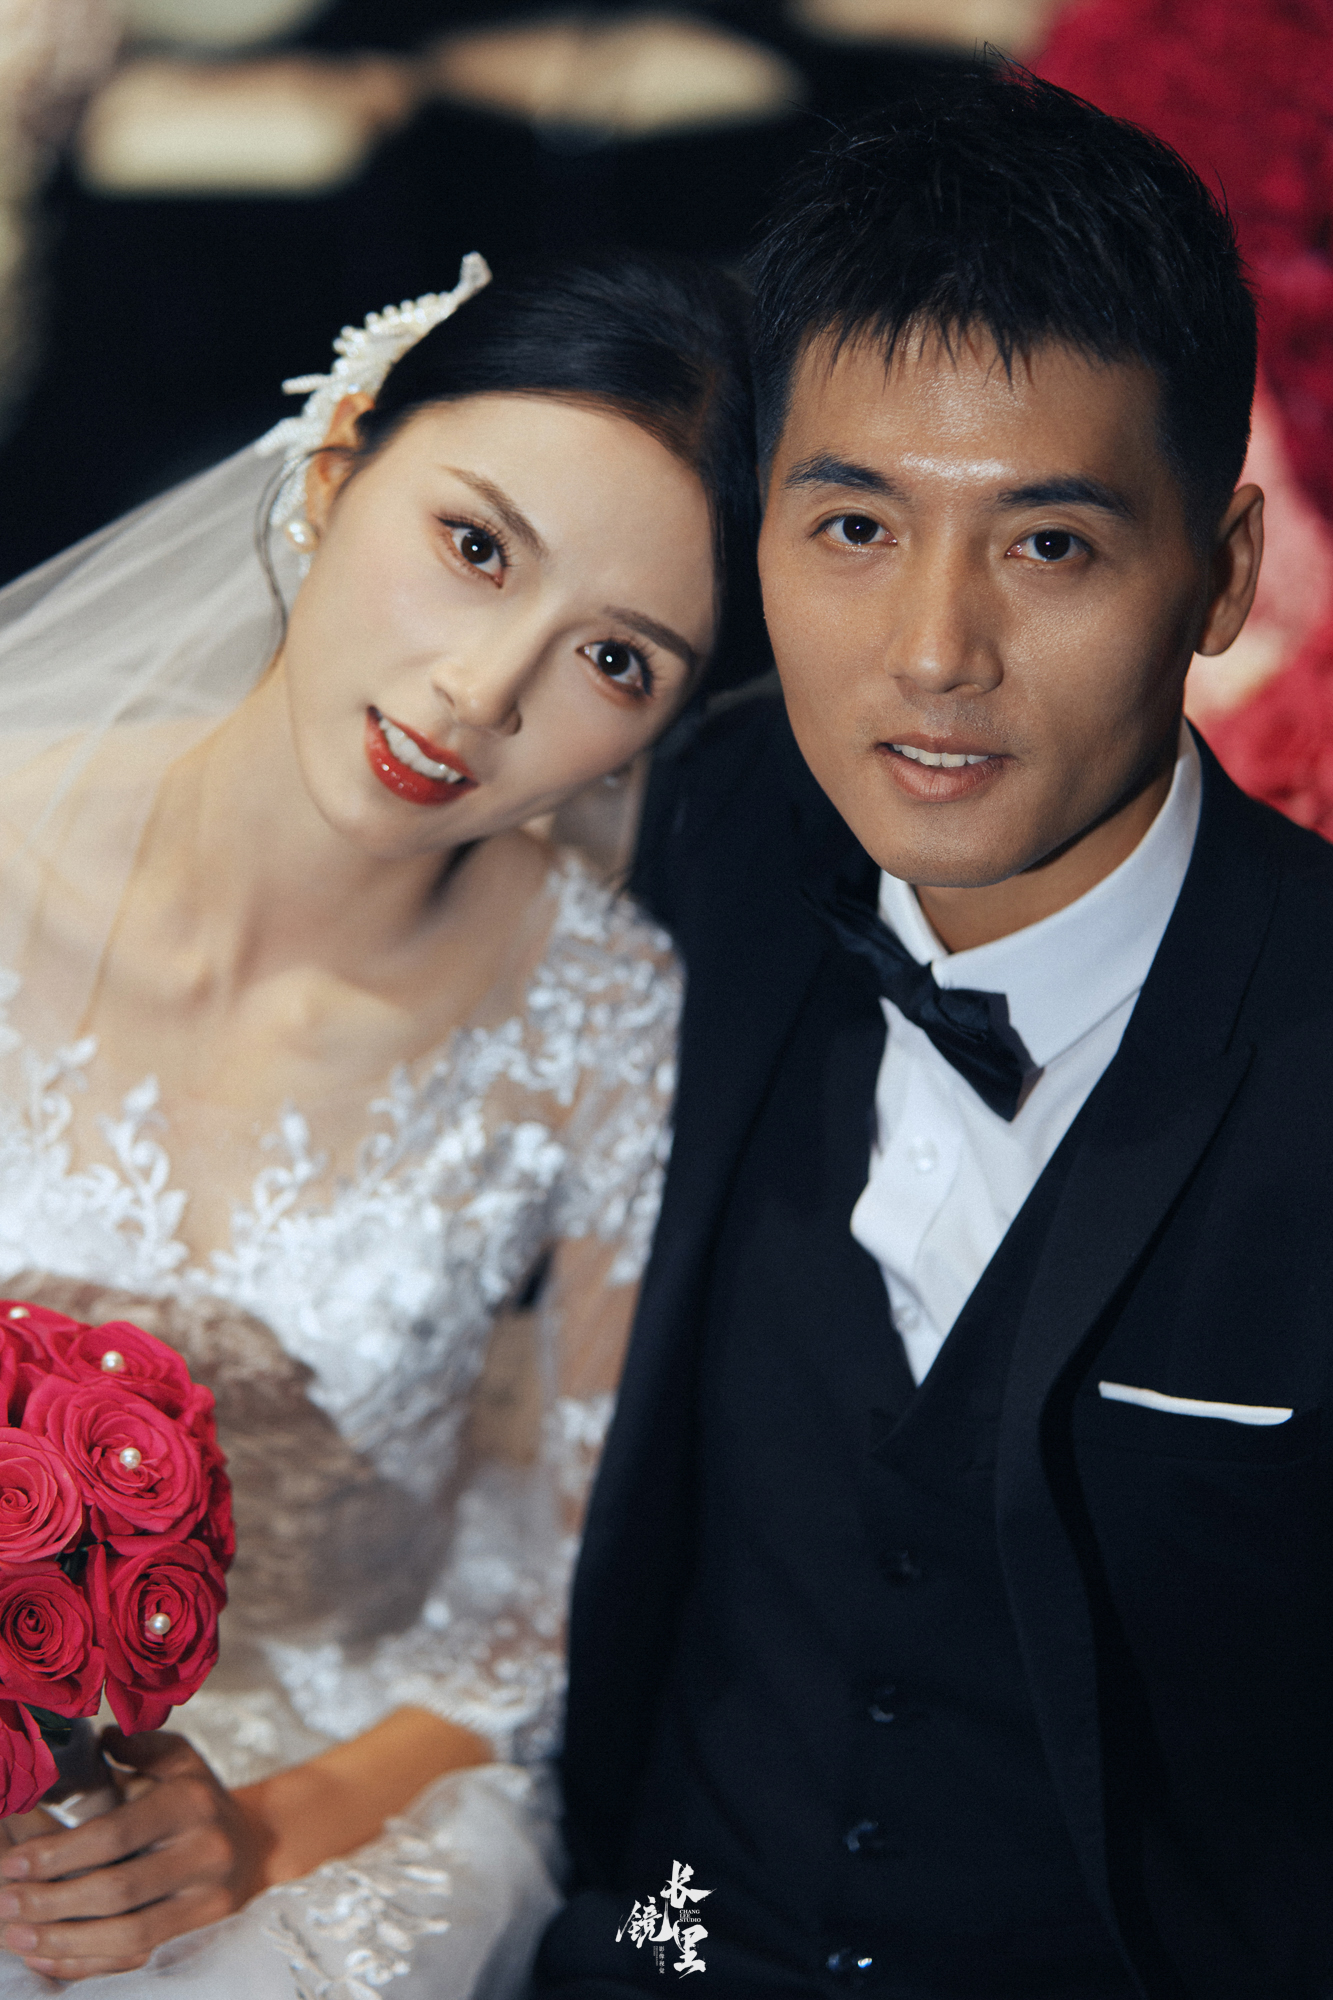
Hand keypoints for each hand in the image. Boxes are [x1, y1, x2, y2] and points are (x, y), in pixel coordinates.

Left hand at [0, 1729, 270, 1981]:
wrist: (256, 1843)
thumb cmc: (198, 1796)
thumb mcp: (177, 1759)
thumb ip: (139, 1746)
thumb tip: (100, 1737)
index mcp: (190, 1802)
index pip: (116, 1834)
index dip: (59, 1853)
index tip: (12, 1863)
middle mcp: (204, 1850)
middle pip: (118, 1889)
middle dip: (52, 1901)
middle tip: (4, 1903)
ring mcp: (206, 1897)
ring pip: (127, 1933)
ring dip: (64, 1940)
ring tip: (16, 1936)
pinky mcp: (199, 1930)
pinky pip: (137, 1955)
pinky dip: (88, 1962)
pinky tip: (48, 1958)